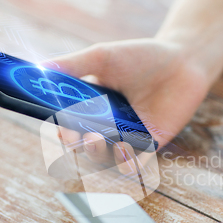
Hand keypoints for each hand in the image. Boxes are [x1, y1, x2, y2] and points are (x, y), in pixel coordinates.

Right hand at [45, 38, 209, 172]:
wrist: (183, 60)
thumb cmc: (141, 57)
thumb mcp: (103, 56)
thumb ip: (73, 65)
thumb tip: (40, 69)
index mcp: (89, 107)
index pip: (68, 126)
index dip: (63, 132)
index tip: (62, 130)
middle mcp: (106, 126)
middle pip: (84, 148)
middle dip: (80, 148)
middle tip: (84, 137)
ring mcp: (128, 138)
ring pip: (106, 160)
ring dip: (99, 156)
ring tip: (100, 140)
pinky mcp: (150, 145)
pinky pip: (135, 165)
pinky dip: (126, 164)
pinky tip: (124, 150)